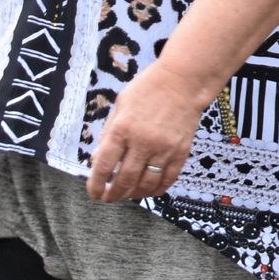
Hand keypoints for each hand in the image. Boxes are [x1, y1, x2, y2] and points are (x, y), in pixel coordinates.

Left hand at [85, 65, 210, 202]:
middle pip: (125, 180)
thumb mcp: (120, 106)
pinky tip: (149, 190)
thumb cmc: (148, 88)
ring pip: (147, 184)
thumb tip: (99, 160)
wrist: (183, 81)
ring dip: (134, 195)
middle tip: (109, 198)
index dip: (96, 185)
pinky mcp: (181, 151)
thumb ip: (109, 134)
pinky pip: (168, 179)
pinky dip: (157, 189)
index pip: (104, 166)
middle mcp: (142, 142)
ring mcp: (163, 148)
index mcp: (122, 129)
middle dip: (114, 195)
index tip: (94, 193)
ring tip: (128, 195)